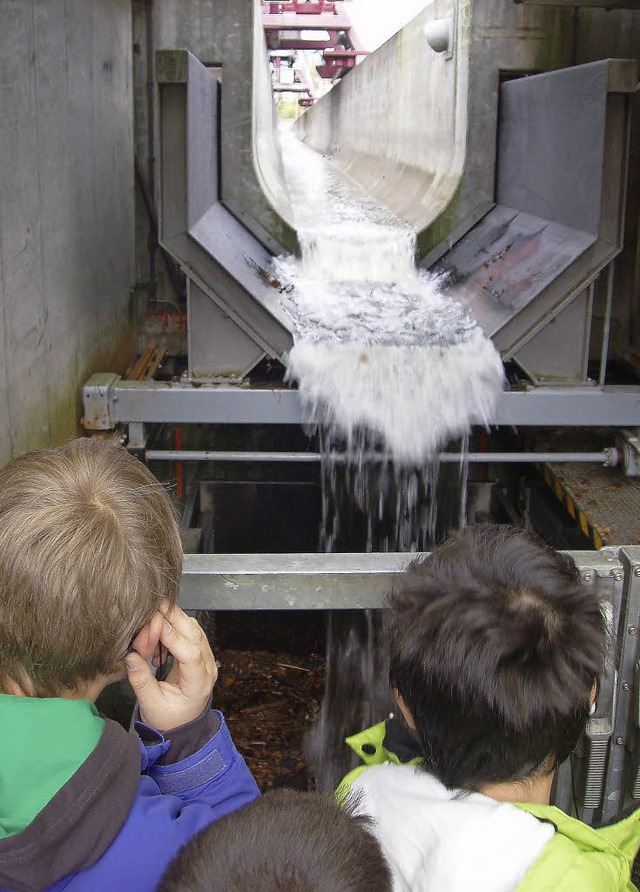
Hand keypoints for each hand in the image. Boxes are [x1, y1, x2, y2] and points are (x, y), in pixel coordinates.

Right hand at [124, 603, 217, 731]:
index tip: (157, 624)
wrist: (182, 724)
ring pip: (195, 629)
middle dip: (175, 619)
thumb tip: (130, 657)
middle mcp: (207, 668)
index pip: (191, 655)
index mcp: (198, 684)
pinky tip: (159, 634)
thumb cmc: (168, 718)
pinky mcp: (200, 652)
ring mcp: (207, 658)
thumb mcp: (151, 705)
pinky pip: (191, 632)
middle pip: (196, 635)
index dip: (174, 637)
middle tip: (154, 608)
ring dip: (174, 620)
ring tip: (152, 623)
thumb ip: (141, 681)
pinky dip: (175, 627)